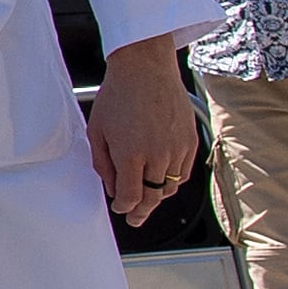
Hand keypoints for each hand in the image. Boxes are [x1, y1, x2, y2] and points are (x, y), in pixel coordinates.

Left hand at [83, 37, 199, 227]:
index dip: (125, 207)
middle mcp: (158, 154)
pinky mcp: (190, 141)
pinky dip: (172, 181)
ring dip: (157, 196)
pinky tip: (162, 180)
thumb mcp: (98, 132)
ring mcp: (177, 148)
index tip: (121, 208)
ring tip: (147, 199)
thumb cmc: (118, 96)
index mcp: (131, 154)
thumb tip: (112, 188)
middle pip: (153, 197)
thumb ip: (103, 164)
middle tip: (135, 219)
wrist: (146, 69)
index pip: (131, 197)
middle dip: (142, 211)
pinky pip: (183, 173)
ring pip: (170, 187)